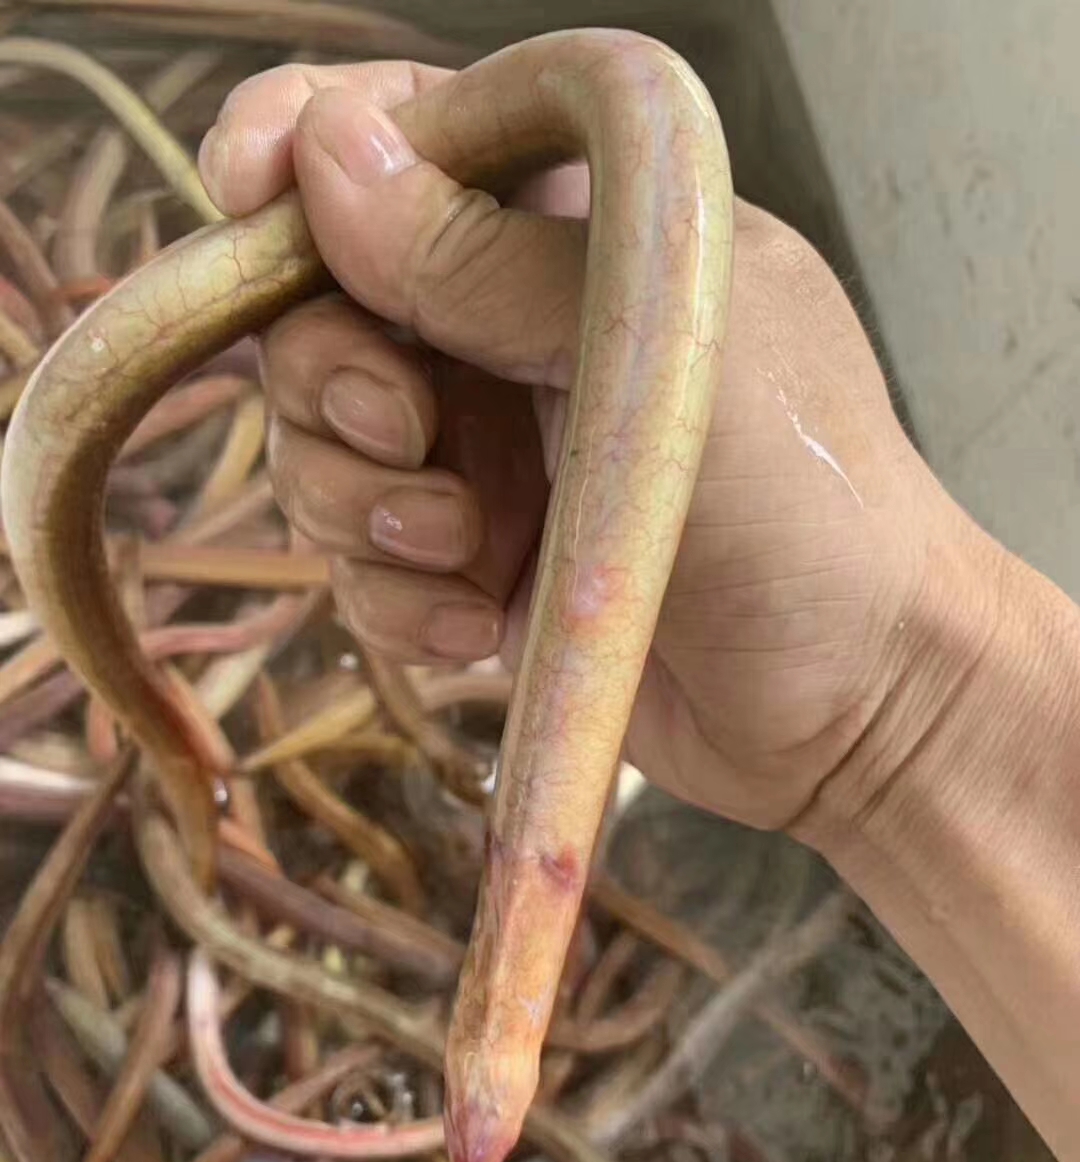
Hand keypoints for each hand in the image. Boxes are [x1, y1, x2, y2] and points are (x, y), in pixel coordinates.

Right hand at [199, 59, 974, 832]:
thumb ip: (495, 261)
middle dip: (333, 381)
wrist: (853, 704)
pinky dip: (396, 600)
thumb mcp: (664, 356)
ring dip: (365, 508)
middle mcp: (512, 329)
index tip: (250, 201)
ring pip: (321, 449)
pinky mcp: (472, 562)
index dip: (299, 155)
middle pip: (319, 309)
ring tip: (470, 553)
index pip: (399, 137)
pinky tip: (481, 626)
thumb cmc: (813, 507)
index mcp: (574, 223)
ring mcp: (487, 450)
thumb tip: (329, 154)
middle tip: (407, 435)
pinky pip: (360, 565)